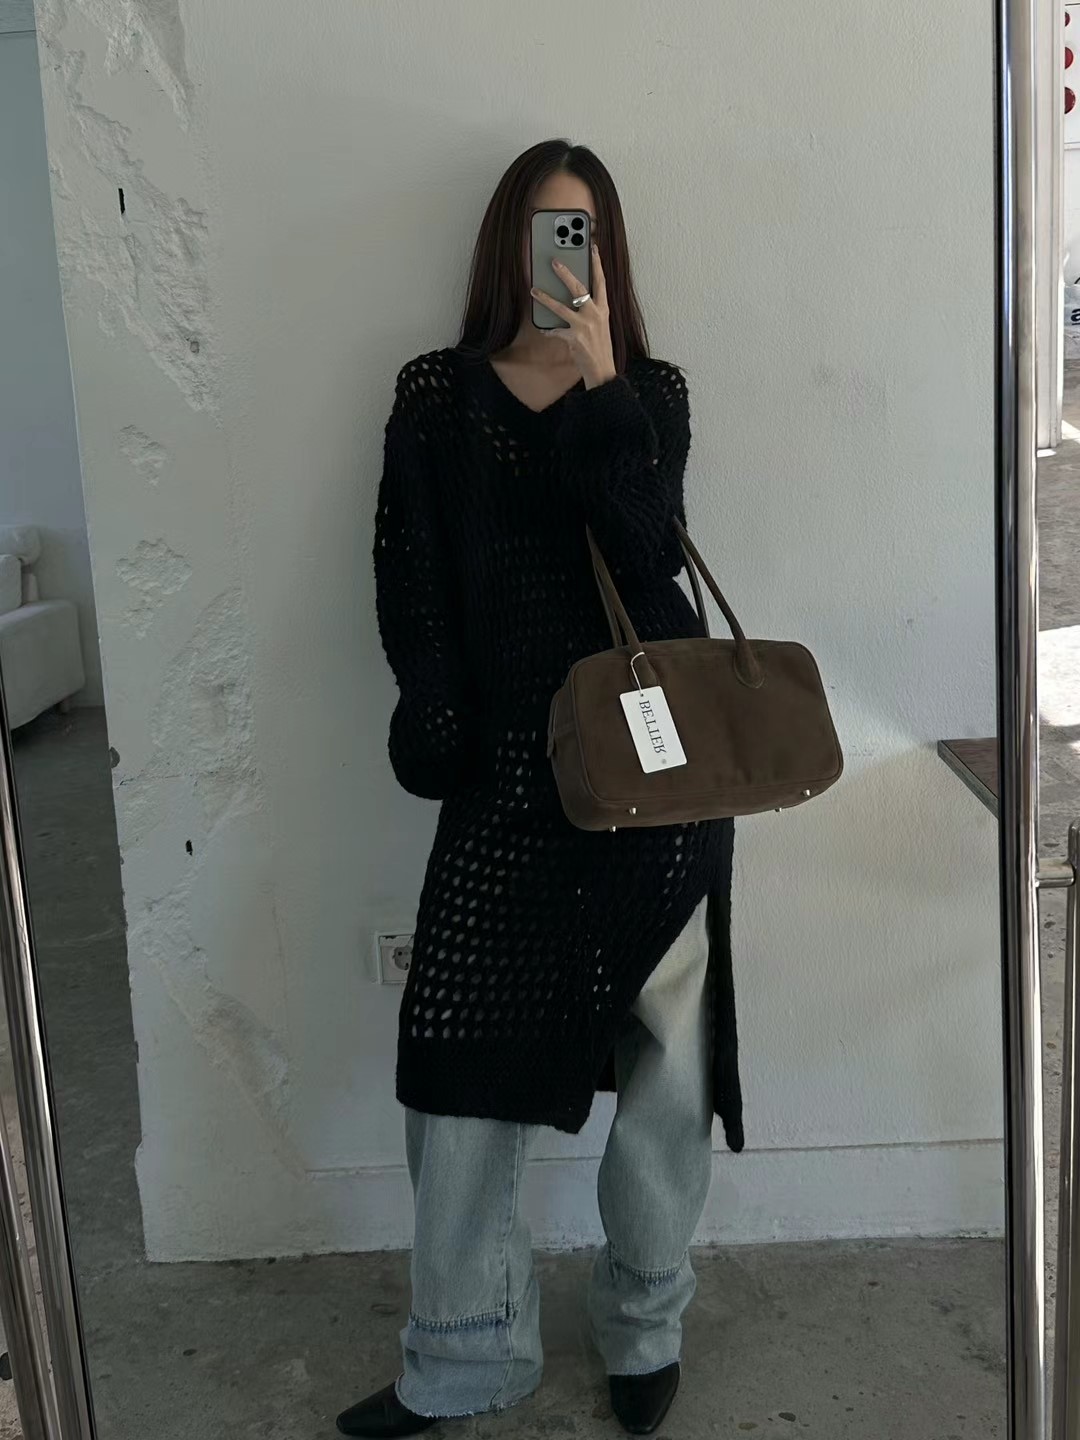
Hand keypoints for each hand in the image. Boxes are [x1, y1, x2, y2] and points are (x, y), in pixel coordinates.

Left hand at [530, 244, 617, 389]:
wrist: (602, 370)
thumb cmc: (600, 346)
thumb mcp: (601, 325)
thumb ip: (591, 310)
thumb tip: (576, 298)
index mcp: (603, 309)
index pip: (601, 281)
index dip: (597, 264)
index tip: (593, 249)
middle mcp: (595, 314)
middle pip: (578, 288)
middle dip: (565, 273)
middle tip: (554, 262)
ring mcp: (584, 326)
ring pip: (560, 307)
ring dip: (545, 298)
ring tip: (534, 290)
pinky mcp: (573, 338)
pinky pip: (555, 330)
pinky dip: (548, 330)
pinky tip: (543, 329)